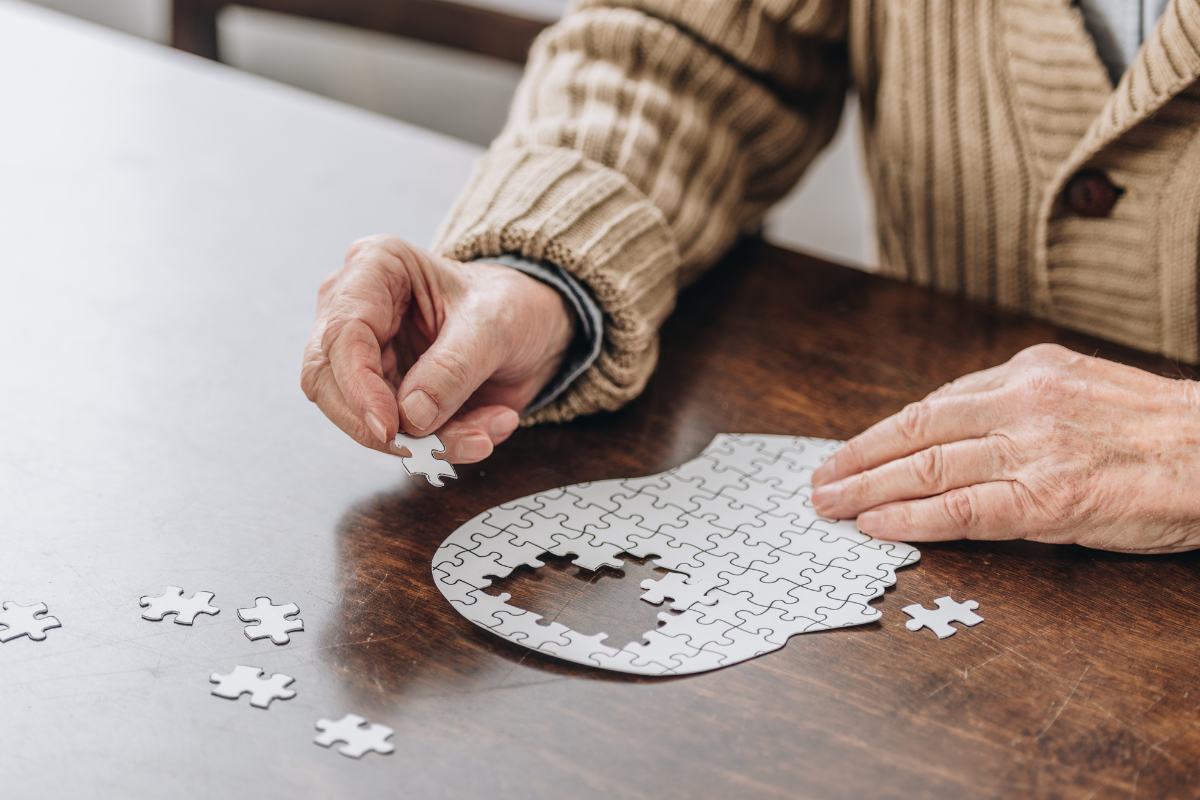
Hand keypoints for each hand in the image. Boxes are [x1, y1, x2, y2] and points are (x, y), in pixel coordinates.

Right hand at [301, 235, 574, 462]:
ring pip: (361, 418)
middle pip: (329, 382)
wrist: (532, 327)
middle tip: (432, 448)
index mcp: (375, 267)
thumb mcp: (495, 325)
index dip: (358, 388)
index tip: (390, 427)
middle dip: (382, 426)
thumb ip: (454, 367)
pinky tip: (484, 430)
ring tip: (482, 436)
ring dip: (424, 442)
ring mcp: (365, 356)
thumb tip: (411, 415)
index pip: (342, 334)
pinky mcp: (383, 394)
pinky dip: (440, 445)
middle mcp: (356, 309)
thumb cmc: (510, 304)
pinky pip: (396, 435)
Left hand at [809, 344, 1199, 552]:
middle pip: (915, 431)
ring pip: (927, 467)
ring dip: (867, 488)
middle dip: (856, 458)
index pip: (931, 404)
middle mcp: (1021, 403)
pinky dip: (911, 517)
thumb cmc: (1155, 429)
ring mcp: (1032, 450)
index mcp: (1027, 372)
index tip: (847, 451)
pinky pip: (962, 509)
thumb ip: (1015, 402)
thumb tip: (950, 426)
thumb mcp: (1080, 387)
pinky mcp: (1048, 499)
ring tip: (830, 504)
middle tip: (819, 481)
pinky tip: (878, 524)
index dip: (880, 433)